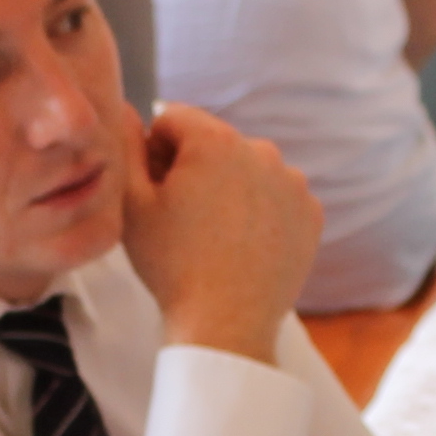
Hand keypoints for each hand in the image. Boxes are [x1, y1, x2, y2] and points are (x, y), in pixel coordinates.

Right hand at [120, 106, 320, 357]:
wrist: (225, 325)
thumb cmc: (172, 266)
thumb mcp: (131, 205)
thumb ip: (126, 148)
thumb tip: (124, 110)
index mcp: (215, 141)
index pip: (174, 119)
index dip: (155, 151)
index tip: (155, 189)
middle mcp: (262, 151)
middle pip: (215, 144)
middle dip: (195, 169)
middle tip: (182, 219)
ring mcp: (293, 183)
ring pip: (248, 170)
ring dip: (230, 189)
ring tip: (214, 236)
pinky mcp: (311, 213)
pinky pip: (278, 198)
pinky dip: (261, 213)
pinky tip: (242, 245)